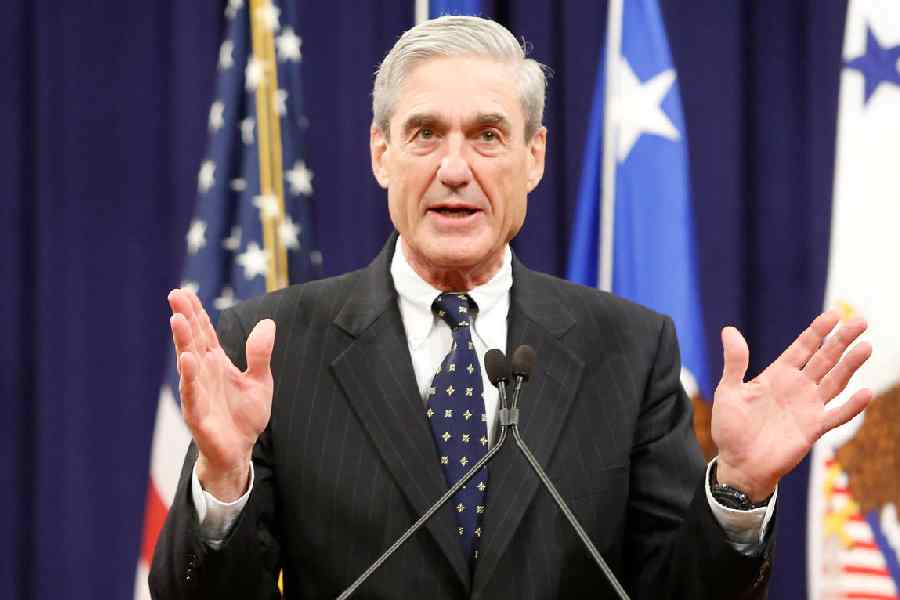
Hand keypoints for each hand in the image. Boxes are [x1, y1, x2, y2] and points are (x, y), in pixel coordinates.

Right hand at [168, 288, 274, 500]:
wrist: (240, 452)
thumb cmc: (245, 416)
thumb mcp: (260, 381)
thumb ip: (260, 354)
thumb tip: (267, 323)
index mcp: (216, 363)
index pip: (204, 332)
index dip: (196, 312)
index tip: (185, 291)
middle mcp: (203, 374)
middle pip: (193, 340)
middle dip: (185, 318)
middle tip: (175, 294)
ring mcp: (198, 393)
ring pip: (187, 362)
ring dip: (182, 341)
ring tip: (177, 319)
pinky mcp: (198, 415)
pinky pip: (192, 393)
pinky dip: (189, 377)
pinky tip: (187, 359)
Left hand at [711, 310, 871, 501]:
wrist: (738, 463)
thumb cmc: (730, 427)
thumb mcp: (728, 391)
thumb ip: (735, 362)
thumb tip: (729, 329)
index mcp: (777, 375)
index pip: (803, 347)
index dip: (818, 331)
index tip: (835, 313)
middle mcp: (796, 387)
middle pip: (824, 358)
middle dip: (842, 340)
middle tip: (861, 320)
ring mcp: (808, 407)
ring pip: (835, 381)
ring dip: (850, 365)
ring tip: (866, 346)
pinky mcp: (813, 429)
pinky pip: (837, 415)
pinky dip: (851, 406)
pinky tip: (866, 393)